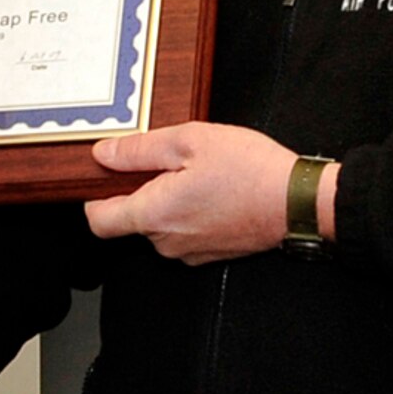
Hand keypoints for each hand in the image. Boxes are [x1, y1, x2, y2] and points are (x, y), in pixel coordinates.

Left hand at [85, 122, 310, 264]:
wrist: (298, 202)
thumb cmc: (250, 170)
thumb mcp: (189, 141)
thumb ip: (139, 150)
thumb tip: (104, 155)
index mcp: (155, 214)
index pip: (98, 221)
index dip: (95, 197)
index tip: (107, 176)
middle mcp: (167, 241)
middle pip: (130, 219)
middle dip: (140, 190)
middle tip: (169, 161)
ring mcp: (189, 251)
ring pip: (158, 224)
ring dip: (167, 199)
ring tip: (196, 172)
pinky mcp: (209, 252)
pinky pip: (182, 231)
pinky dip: (188, 211)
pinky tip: (211, 189)